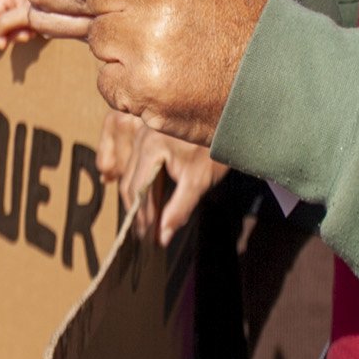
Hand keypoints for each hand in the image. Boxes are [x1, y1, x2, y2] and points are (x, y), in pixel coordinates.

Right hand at [0, 0, 90, 47]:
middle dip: (9, 34)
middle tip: (23, 38)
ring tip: (30, 34)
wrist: (80, 0)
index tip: (2, 45)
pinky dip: (28, 31)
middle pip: (1, 21)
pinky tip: (36, 33)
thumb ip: (6, 22)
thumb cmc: (52, 2)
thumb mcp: (26, 13)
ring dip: (19, 34)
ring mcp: (25, 5)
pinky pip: (24, 25)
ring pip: (13, 25)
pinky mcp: (35, 12)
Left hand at [72, 0, 270, 143]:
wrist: (276, 77)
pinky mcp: (141, 87)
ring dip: (123, 47)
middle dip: (119, 6)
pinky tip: (165, 76)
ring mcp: (146, 42)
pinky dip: (127, 83)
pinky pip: (105, 79)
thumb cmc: (236, 14)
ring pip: (98, 38)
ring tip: (169, 49)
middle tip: (163, 18)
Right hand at [125, 123, 223, 245]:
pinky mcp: (151, 136)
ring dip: (137, 199)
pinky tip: (148, 200)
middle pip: (130, 182)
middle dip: (136, 210)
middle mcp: (141, 139)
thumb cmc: (213, 149)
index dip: (141, 216)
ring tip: (146, 222)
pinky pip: (138, 164)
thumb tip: (162, 237)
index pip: (137, 190)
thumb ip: (178, 209)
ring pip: (131, 173)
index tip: (147, 238)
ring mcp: (144, 135)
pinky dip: (141, 185)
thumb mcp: (198, 181)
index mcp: (150, 148)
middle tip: (145, 235)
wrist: (228, 120)